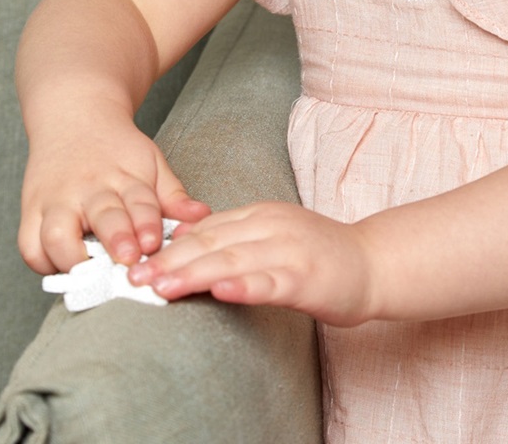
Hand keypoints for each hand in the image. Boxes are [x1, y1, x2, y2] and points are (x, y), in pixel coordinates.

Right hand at [18, 115, 209, 274]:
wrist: (73, 117)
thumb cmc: (117, 149)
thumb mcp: (151, 162)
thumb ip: (173, 195)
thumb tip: (200, 217)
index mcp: (123, 177)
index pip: (139, 201)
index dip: (147, 224)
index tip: (153, 244)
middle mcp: (88, 189)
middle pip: (101, 216)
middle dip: (115, 240)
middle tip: (128, 260)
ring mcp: (56, 201)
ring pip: (56, 234)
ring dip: (72, 258)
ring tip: (90, 275)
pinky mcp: (31, 211)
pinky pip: (30, 244)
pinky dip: (43, 262)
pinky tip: (62, 270)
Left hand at [128, 202, 375, 326]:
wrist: (373, 261)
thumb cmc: (320, 254)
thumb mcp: (273, 234)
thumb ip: (235, 236)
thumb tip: (185, 241)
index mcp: (260, 215)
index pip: (206, 229)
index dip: (169, 246)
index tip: (135, 263)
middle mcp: (271, 226)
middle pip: (211, 242)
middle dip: (169, 260)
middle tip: (134, 278)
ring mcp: (289, 251)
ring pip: (233, 260)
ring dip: (193, 273)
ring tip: (161, 286)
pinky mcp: (306, 277)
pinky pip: (271, 282)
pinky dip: (244, 285)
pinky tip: (221, 291)